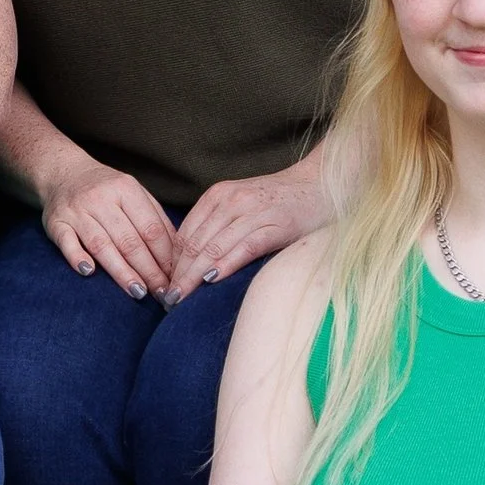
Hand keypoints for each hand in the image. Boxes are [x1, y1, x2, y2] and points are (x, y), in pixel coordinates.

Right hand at [37, 158, 182, 301]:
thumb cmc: (106, 189)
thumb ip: (155, 218)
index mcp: (126, 189)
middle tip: (162, 294)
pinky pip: (66, 242)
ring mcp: (77, 211)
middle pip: (129, 240)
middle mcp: (101, 199)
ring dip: (121, 271)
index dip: (165, 256)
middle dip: (149, 270)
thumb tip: (178, 253)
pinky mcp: (56, 223)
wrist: (63, 173)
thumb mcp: (133, 193)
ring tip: (138, 292)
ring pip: (102, 245)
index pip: (151, 228)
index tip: (176, 278)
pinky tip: (89, 273)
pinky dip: (77, 257)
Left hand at [167, 162, 328, 302]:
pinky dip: (225, 265)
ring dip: (193, 277)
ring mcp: (253, 211)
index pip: (184, 235)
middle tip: (166, 301)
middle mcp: (232, 200)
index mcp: (218, 196)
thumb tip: (190, 262)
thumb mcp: (241, 206)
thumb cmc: (279, 202)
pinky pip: (244, 247)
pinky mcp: (275, 224)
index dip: (170, 263)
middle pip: (194, 244)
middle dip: (177, 275)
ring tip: (180, 300)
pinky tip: (211, 281)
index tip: (163, 286)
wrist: (321, 184)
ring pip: (213, 248)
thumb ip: (217, 226)